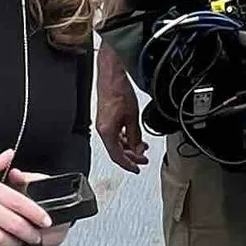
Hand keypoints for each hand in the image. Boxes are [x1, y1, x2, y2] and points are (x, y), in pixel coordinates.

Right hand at [95, 47, 147, 173]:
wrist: (111, 76)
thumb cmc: (118, 90)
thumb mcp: (133, 117)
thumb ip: (136, 136)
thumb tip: (138, 149)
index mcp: (107, 132)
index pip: (118, 156)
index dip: (129, 165)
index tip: (137, 168)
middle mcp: (103, 130)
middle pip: (117, 151)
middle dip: (131, 157)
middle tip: (143, 160)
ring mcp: (103, 125)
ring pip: (116, 143)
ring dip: (129, 147)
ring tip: (141, 148)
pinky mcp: (106, 119)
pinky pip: (115, 135)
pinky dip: (124, 139)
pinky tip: (133, 138)